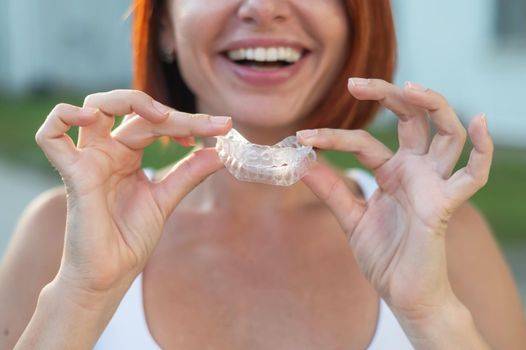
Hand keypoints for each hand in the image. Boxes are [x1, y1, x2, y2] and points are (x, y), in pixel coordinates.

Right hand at [36, 90, 231, 294]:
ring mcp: (88, 160)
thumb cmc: (130, 240)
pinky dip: (63, 116)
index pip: (154, 123)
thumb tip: (220, 152)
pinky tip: (92, 117)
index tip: (220, 128)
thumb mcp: (166, 199)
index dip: (188, 122)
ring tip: (162, 117)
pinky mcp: (73, 175)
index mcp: (126, 155)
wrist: (110, 275)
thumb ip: (188, 173)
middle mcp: (106, 152)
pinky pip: (50, 135)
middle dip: (173, 115)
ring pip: (94, 106)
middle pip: (134, 113)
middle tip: (207, 126)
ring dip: (128, 101)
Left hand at [297, 79, 492, 317]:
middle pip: (410, 119)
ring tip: (410, 87)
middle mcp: (414, 170)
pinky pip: (473, 174)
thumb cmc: (384, 256)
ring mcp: (432, 184)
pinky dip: (482, 149)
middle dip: (387, 95)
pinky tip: (479, 121)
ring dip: (433, 105)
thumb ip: (331, 190)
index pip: (363, 141)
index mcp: (391, 172)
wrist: (402, 294)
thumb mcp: (350, 218)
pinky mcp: (445, 204)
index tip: (304, 136)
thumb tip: (303, 162)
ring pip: (445, 133)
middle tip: (354, 83)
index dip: (333, 136)